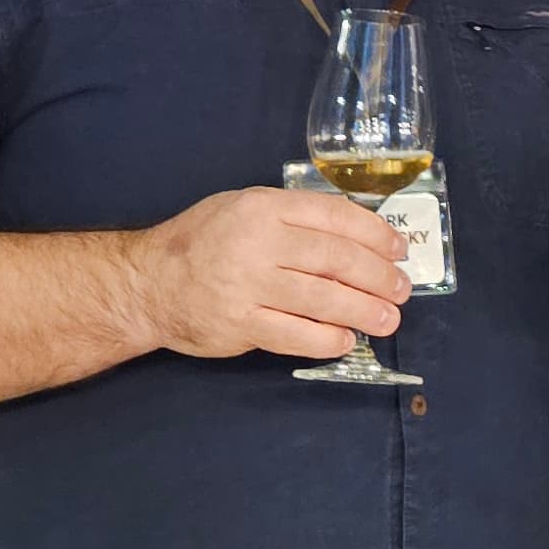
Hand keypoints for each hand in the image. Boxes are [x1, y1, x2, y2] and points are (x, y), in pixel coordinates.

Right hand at [125, 186, 408, 362]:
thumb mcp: (243, 208)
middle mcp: (259, 242)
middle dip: (378, 277)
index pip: (335, 216)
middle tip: (401, 290)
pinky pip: (296, 335)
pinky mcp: (240, 323)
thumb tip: (355, 237)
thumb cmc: (201, 242)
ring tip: (387, 320)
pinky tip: (345, 341)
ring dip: (364, 312)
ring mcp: (249, 285)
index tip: (398, 250)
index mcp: (264, 207)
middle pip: (337, 259)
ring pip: (323, 299)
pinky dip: (327, 340)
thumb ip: (292, 217)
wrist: (147, 283)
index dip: (375, 234)